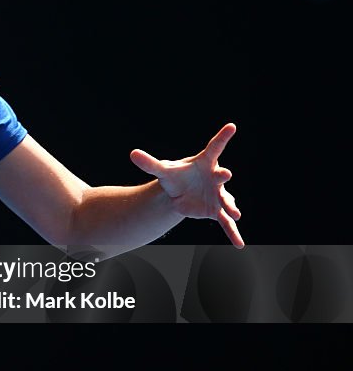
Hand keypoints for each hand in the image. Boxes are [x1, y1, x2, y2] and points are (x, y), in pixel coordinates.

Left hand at [130, 122, 243, 247]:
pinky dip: (233, 233)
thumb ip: (150, 163)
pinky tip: (239, 244)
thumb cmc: (176, 176)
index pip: (214, 147)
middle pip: (221, 175)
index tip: (231, 126)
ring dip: (230, 206)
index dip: (222, 137)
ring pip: (226, 200)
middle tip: (226, 174)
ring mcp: (218, 195)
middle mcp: (215, 177)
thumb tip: (132, 153)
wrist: (180, 194)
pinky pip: (226, 223)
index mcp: (205, 162)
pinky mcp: (216, 211)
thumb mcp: (163, 170)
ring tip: (234, 212)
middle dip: (223, 175)